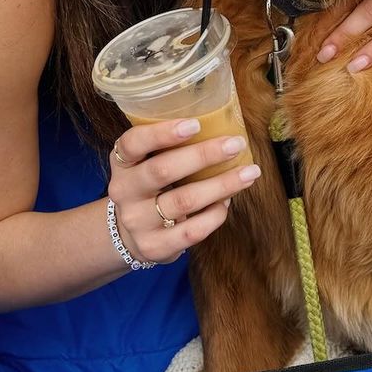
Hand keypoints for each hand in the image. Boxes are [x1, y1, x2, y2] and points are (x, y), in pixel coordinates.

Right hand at [107, 120, 261, 265]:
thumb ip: (167, 147)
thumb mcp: (145, 163)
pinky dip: (215, 214)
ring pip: (184, 201)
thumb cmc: (149, 188)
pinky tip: (227, 202)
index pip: (133, 143)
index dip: (162, 133)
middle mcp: (124, 191)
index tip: (195, 125)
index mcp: (122, 163)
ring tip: (249, 173)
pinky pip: (193, 230)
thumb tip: (220, 125)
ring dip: (221, 185)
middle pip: (163, 171)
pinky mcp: (155, 246)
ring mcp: (137, 222)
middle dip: (204, 155)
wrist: (129, 236)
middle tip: (236, 143)